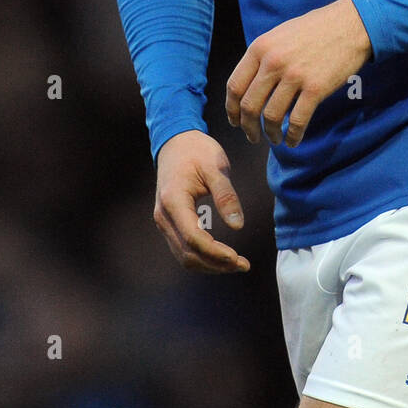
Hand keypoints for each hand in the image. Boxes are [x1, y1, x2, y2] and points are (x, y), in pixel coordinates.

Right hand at [154, 129, 249, 273]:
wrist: (176, 141)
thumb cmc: (197, 150)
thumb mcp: (216, 166)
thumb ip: (226, 196)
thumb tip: (238, 226)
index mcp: (173, 200)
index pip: (193, 237)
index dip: (215, 252)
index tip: (238, 258)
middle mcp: (163, 215)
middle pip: (187, 253)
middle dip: (215, 264)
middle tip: (244, 265)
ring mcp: (163, 221)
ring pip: (183, 256)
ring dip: (209, 265)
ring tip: (236, 264)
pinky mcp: (169, 223)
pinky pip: (182, 248)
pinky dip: (202, 257)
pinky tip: (222, 257)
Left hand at [226, 0, 371, 146]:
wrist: (350, 24)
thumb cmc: (315, 29)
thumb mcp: (280, 35)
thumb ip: (263, 57)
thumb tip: (251, 85)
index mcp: (260, 47)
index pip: (235, 85)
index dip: (231, 108)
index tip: (235, 120)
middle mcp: (273, 62)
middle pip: (249, 105)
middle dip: (248, 127)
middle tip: (252, 136)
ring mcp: (294, 75)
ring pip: (271, 116)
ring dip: (270, 134)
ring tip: (275, 139)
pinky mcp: (316, 88)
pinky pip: (298, 120)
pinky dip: (293, 136)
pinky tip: (293, 141)